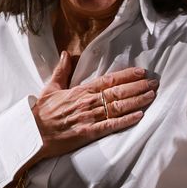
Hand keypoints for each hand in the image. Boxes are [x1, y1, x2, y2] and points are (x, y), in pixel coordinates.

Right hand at [31, 51, 157, 160]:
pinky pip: (111, 125)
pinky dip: (126, 120)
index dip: (126, 76)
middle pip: (117, 92)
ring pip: (118, 107)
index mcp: (80, 90)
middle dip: (138, 87)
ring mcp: (89, 117)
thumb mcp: (50, 88)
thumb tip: (67, 54)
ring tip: (151, 96)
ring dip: (136, 101)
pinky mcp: (88, 133)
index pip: (108, 80)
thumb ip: (61, 71)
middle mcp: (88, 102)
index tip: (141, 72)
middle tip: (154, 83)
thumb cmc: (41, 112)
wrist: (32, 132)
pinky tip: (139, 116)